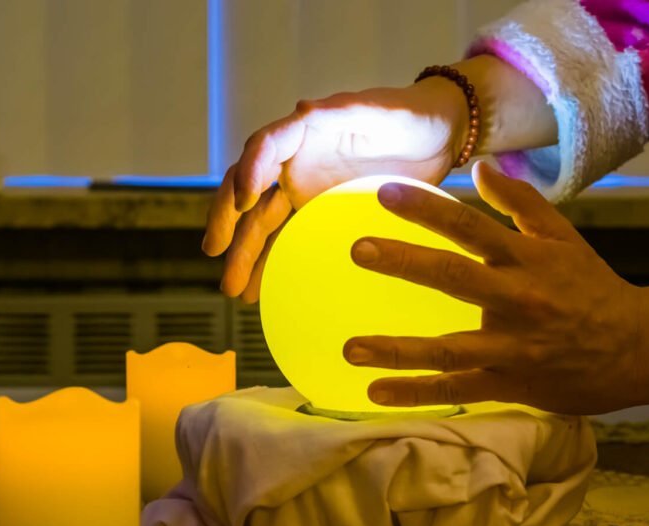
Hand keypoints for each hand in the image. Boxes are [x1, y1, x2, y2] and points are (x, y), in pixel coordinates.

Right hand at [202, 80, 469, 302]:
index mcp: (302, 131)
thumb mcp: (379, 108)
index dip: (248, 172)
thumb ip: (344, 110)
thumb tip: (302, 110)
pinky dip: (273, 265)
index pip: (263, 148)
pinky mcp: (320, 216)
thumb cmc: (406, 115)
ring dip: (246, 256)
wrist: (434, 137)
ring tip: (236, 290)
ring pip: (263, 224)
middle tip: (215, 254)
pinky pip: (289, 241)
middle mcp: (294, 162)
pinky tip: (262, 293)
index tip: (243, 202)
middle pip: (251, 192)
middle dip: (231, 224)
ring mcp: (303, 191)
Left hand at [343, 161, 648, 414]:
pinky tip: (375, 392)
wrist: (640, 347)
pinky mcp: (511, 383)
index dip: (426, 209)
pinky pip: (458, 389)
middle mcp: (516, 299)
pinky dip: (417, 393)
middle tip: (359, 249)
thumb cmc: (595, 289)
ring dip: (398, 349)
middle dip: (404, 262)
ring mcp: (512, 346)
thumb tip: (479, 167)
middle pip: (453, 277)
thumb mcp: (564, 237)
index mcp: (526, 259)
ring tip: (350, 347)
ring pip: (449, 348)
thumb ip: (520, 203)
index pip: (469, 226)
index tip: (384, 193)